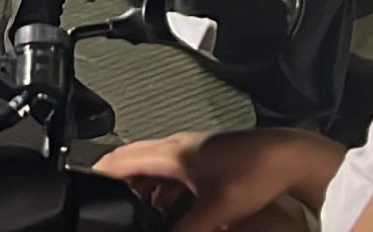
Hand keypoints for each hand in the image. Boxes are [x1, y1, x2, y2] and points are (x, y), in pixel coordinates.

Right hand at [94, 128, 341, 231]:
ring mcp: (193, 154)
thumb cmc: (256, 170)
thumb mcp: (216, 211)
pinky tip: (169, 210)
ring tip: (135, 212)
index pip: (120, 158)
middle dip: (116, 184)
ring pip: (153, 169)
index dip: (97, 173)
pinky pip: (172, 175)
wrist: (289, 158)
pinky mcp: (206, 162)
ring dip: (141, 189)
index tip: (82, 186)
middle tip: (105, 204)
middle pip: (133, 163)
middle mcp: (178, 148)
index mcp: (172, 153)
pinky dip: (162, 192)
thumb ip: (187, 230)